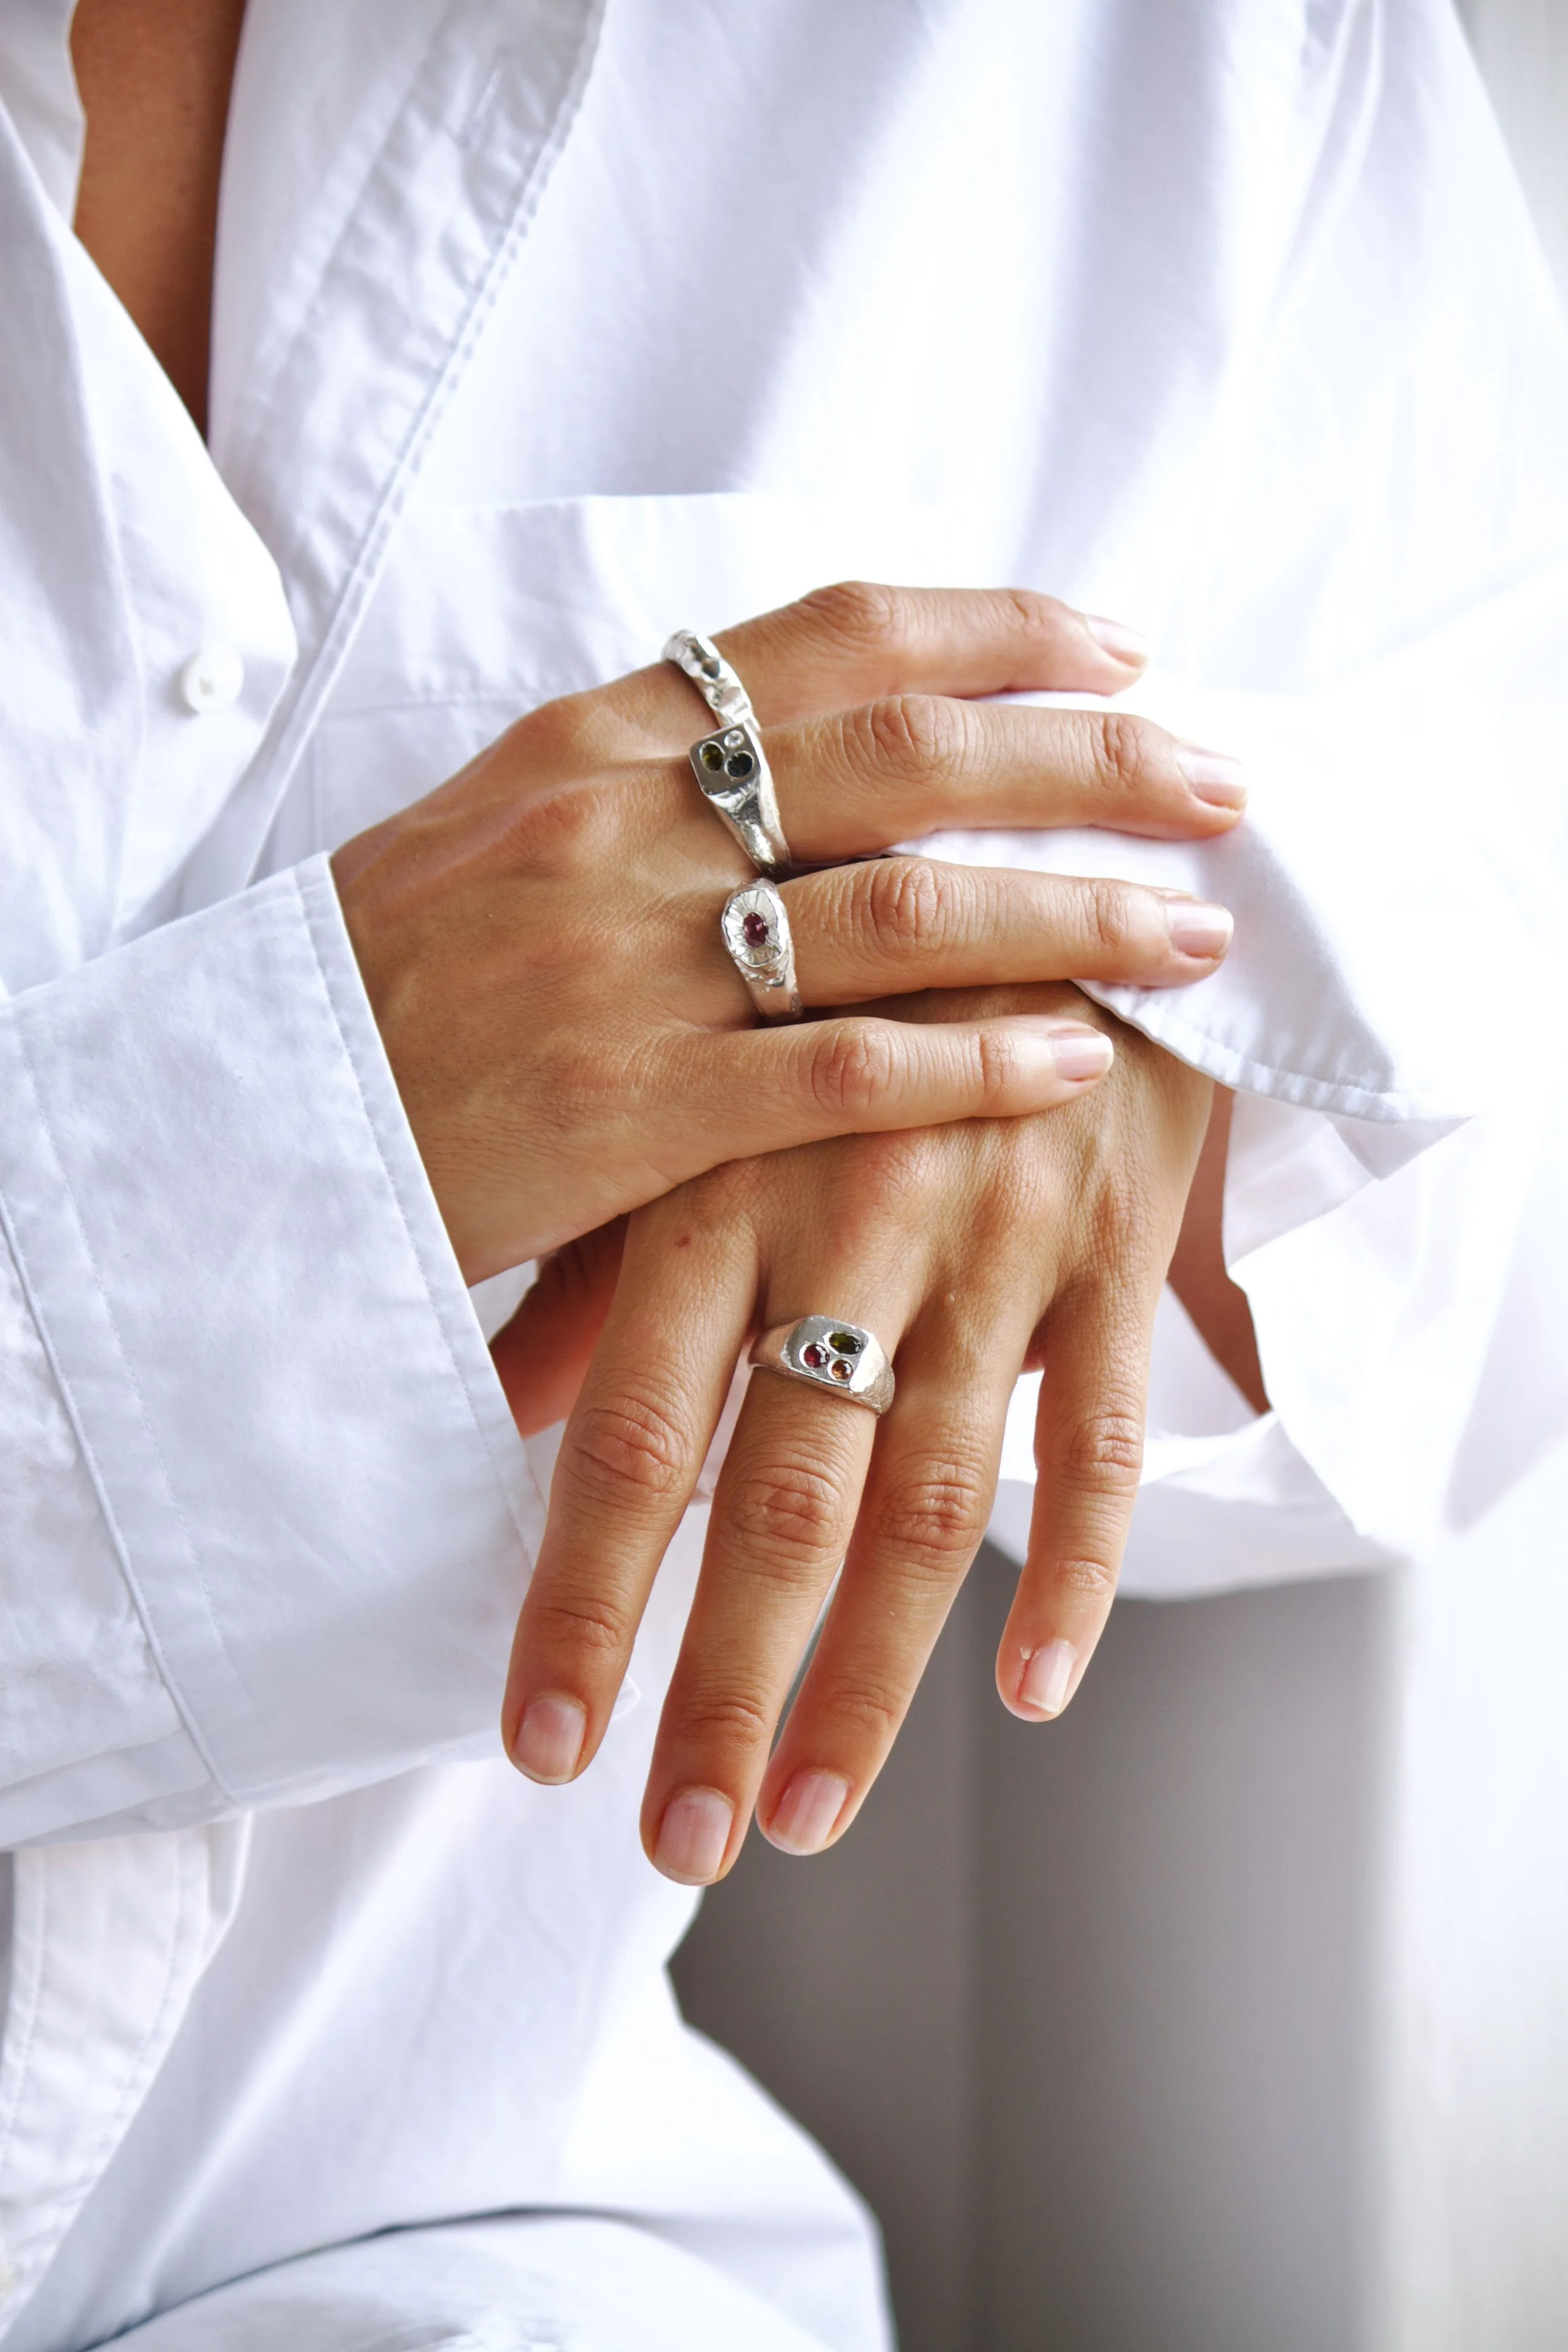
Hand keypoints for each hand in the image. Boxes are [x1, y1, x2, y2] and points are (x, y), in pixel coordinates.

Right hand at [330, 585, 1242, 1281]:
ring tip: (1193, 929)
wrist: (251, 1132)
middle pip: (907, 756)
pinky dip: (973, 1065)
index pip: (831, 639)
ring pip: (903, 911)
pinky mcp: (631, 1112)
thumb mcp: (493, 830)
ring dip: (1072, 912)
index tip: (1118, 642)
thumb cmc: (389, 984)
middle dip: (1088, 757)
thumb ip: (645, 781)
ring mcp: (628, 967)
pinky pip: (841, 1073)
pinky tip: (1074, 1063)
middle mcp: (622, 827)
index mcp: (592, 740)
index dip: (997, 631)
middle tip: (1217, 774)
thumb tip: (804, 744)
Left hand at [499, 984, 1211, 1881]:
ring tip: (810, 1814)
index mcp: (720, 1184)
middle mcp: (847, 1225)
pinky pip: (1104, 1428)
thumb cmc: (845, 984)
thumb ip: (607, 1256)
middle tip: (680, 1843)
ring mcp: (992, 1242)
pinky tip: (1036, 1692)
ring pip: (931, 1499)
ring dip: (872, 1674)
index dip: (587, 1599)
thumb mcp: (704, 1089)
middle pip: (779, 1501)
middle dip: (721, 1689)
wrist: (1057, 848)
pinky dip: (1080, 1565)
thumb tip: (499, 1405)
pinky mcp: (1116, 1245)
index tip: (539, 1746)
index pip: (637, 1433)